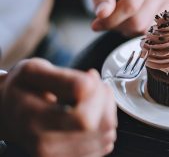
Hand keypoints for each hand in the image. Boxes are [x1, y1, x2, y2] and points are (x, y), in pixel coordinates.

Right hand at [0, 58, 116, 156]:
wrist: (8, 113)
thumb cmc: (22, 89)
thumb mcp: (34, 71)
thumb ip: (64, 76)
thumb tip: (92, 81)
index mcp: (34, 119)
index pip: (83, 118)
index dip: (97, 92)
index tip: (90, 76)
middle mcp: (45, 144)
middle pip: (100, 127)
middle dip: (106, 100)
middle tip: (97, 85)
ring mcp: (57, 156)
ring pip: (106, 136)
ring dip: (108, 113)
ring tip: (93, 99)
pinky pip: (104, 145)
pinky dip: (104, 128)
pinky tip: (93, 115)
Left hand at [91, 0, 168, 35]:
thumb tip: (102, 14)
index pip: (130, 5)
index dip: (111, 19)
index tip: (97, 24)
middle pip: (138, 21)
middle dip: (120, 26)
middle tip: (113, 19)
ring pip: (147, 31)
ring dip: (130, 30)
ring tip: (127, 17)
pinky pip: (157, 34)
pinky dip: (143, 32)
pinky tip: (140, 20)